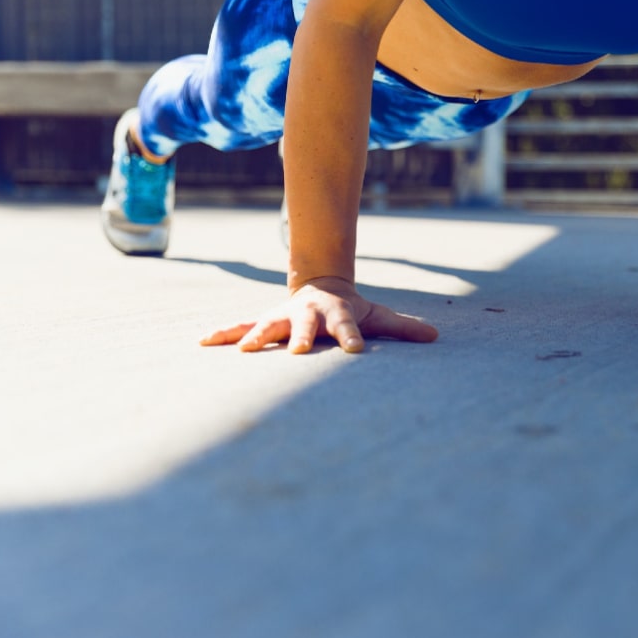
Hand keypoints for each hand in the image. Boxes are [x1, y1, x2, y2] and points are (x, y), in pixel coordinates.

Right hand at [200, 276, 438, 353]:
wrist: (320, 285)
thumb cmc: (351, 310)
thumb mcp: (377, 316)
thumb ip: (403, 327)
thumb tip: (435, 336)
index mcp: (336, 314)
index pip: (348, 328)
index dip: (351, 338)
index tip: (354, 351)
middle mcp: (307, 315)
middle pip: (304, 326)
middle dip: (300, 337)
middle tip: (296, 352)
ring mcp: (283, 317)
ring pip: (266, 326)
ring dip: (254, 337)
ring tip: (242, 350)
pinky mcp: (263, 322)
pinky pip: (239, 328)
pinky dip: (222, 334)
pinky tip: (202, 343)